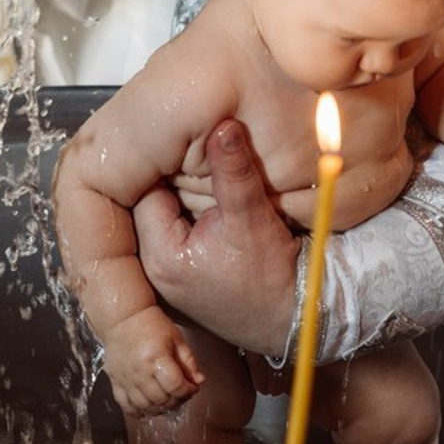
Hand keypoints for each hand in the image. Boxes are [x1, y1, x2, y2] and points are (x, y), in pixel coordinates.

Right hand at [103, 306, 202, 416]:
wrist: (123, 317)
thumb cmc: (152, 324)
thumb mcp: (176, 338)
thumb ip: (189, 361)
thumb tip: (199, 382)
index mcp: (156, 357)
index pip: (176, 386)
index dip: (188, 390)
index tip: (192, 387)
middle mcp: (139, 371)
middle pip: (162, 399)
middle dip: (177, 400)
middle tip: (181, 392)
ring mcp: (125, 379)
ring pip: (145, 407)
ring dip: (160, 408)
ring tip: (167, 399)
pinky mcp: (115, 382)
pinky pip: (127, 407)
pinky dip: (139, 411)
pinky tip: (149, 405)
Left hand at [134, 120, 299, 355]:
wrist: (297, 318)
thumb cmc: (274, 278)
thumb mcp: (252, 217)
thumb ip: (234, 169)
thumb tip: (224, 125)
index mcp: (161, 255)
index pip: (146, 189)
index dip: (164, 162)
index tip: (184, 141)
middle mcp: (154, 268)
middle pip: (151, 202)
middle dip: (172, 178)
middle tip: (192, 149)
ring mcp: (167, 275)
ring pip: (164, 215)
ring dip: (181, 195)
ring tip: (201, 170)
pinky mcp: (182, 275)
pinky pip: (175, 230)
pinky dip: (188, 213)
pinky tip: (207, 200)